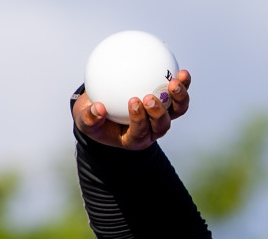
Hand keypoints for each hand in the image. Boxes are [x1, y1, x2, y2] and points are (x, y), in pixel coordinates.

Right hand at [73, 69, 191, 150]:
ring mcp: (162, 116)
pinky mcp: (169, 103)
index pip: (140, 132)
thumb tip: (98, 109)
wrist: (106, 110)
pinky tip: (181, 70)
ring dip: (179, 97)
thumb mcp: (85, 122)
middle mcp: (152, 130)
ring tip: (174, 81)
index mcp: (135, 138)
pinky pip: (178, 93)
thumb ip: (89, 119)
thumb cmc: (95, 118)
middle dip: (158, 112)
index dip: (139, 120)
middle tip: (149, 96)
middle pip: (162, 125)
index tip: (133, 102)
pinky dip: (182, 82)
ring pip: (176, 110)